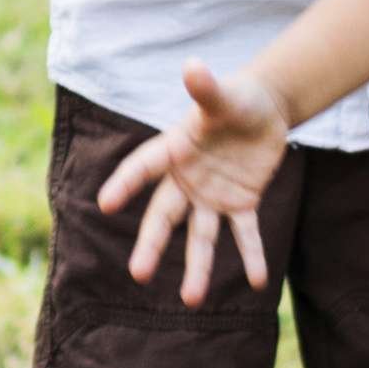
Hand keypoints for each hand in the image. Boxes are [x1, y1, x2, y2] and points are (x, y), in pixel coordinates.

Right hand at [95, 61, 293, 303]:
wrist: (264, 110)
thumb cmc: (236, 98)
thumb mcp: (224, 94)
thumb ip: (206, 88)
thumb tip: (193, 67)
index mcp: (174, 149)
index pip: (143, 168)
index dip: (125, 184)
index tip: (104, 204)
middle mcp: (186, 179)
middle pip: (163, 217)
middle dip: (152, 245)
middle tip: (138, 274)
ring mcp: (211, 196)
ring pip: (200, 236)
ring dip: (197, 268)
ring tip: (192, 300)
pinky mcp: (240, 204)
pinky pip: (244, 234)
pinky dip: (251, 256)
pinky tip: (259, 280)